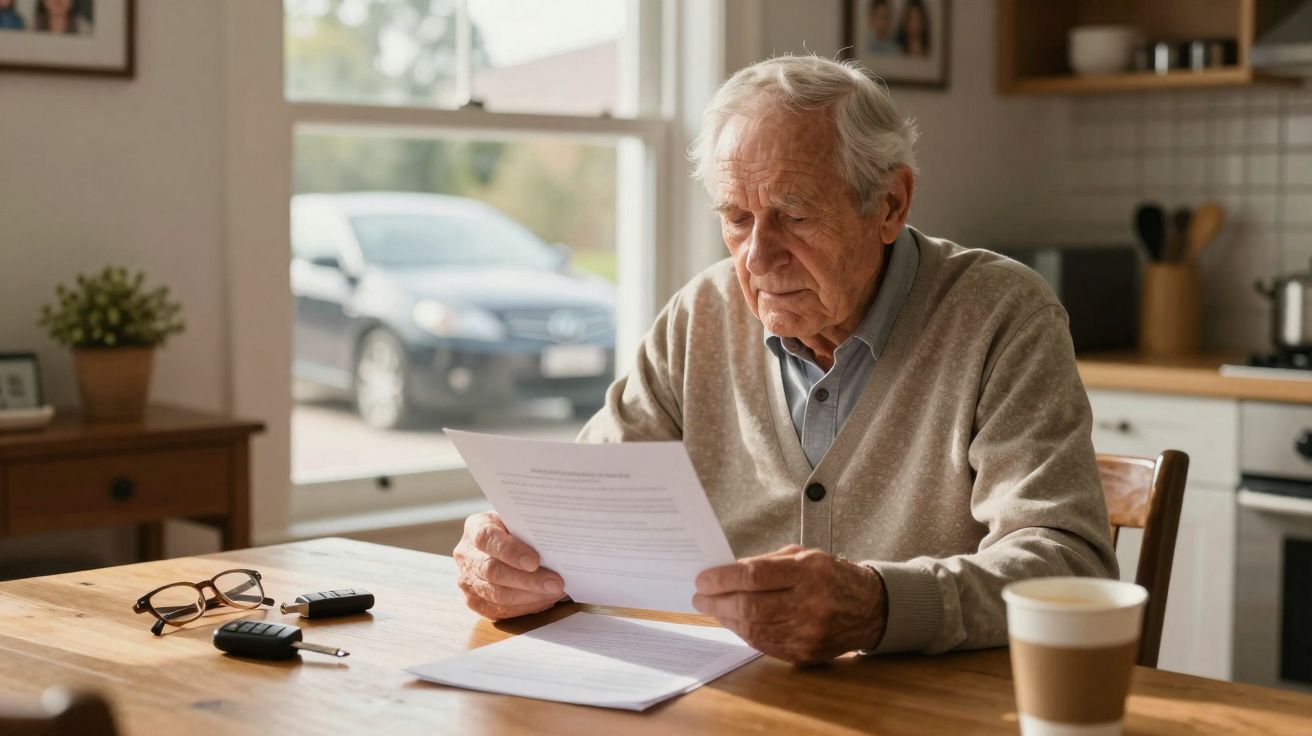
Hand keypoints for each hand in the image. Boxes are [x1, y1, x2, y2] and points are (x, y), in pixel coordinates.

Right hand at [453, 512, 564, 620]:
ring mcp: (467, 580)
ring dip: (529, 596)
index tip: (535, 561)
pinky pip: (499, 610)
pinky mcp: (475, 601)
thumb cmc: (518, 529)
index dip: (510, 551)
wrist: (507, 543)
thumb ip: (530, 530)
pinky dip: (525, 607)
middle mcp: (466, 555)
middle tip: (556, 583)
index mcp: (475, 527)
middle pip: (492, 571)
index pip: (486, 538)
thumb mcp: (521, 521)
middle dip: (527, 580)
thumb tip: (555, 546)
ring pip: (496, 594)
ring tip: (554, 592)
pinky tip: (544, 600)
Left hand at [692, 544, 886, 664]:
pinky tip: (734, 621)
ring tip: (713, 608)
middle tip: (700, 596)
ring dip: (726, 618)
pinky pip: (763, 644)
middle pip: (750, 607)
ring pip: (753, 629)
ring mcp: (808, 633)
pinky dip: (743, 632)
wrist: (869, 609)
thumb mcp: (804, 556)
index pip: (755, 576)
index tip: (703, 579)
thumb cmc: (831, 576)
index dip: (723, 579)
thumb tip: (725, 574)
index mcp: (810, 572)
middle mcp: (810, 604)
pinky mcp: (804, 653)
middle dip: (717, 602)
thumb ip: (766, 563)